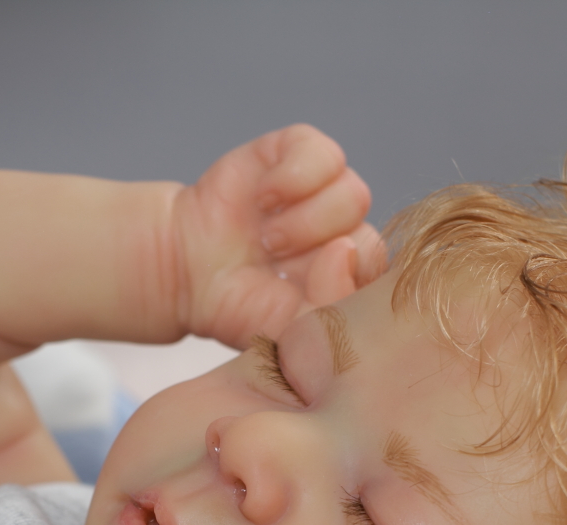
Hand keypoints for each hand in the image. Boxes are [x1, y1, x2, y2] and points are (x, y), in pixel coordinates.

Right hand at [171, 125, 386, 349]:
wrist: (185, 272)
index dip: (347, 283)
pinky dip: (292, 178)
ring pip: (353, 194)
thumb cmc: (239, 305)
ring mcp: (325, 192)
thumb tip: (344, 249)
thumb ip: (330, 305)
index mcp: (351, 277)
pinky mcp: (299, 153)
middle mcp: (345, 232)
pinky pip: (324, 155)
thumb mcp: (287, 330)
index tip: (305, 292)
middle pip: (370, 236)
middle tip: (274, 262)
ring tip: (266, 237)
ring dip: (304, 221)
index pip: (381, 278)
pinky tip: (263, 199)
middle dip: (317, 255)